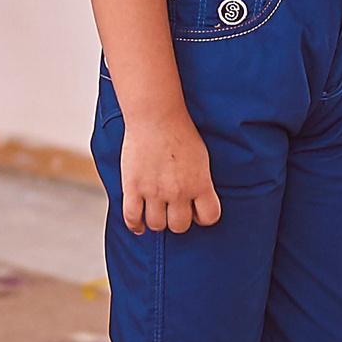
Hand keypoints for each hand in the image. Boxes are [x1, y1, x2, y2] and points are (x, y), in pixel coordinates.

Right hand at [118, 107, 218, 234]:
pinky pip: (132, 218)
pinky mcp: (133, 188)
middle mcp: (178, 192)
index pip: (209, 217)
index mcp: (200, 184)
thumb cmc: (179, 131)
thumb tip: (198, 197)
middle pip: (180, 226)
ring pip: (157, 225)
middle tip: (173, 211)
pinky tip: (139, 224)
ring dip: (158, 221)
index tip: (196, 211)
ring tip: (157, 212)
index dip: (202, 217)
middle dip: (178, 220)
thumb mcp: (202, 158)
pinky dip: (136, 225)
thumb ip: (201, 181)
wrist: (156, 116)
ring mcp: (154, 191)